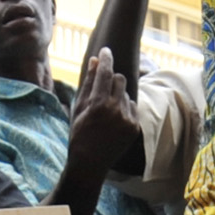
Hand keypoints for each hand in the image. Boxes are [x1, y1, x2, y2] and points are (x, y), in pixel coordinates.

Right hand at [68, 51, 138, 173]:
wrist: (90, 163)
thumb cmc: (79, 134)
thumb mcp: (79, 107)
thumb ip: (89, 83)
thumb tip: (95, 60)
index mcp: (99, 104)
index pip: (105, 72)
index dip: (106, 58)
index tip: (106, 50)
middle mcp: (116, 110)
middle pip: (120, 79)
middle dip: (111, 79)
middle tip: (103, 87)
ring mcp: (128, 119)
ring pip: (126, 94)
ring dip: (117, 95)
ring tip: (106, 111)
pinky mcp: (135, 127)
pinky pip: (132, 107)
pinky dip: (124, 108)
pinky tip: (114, 120)